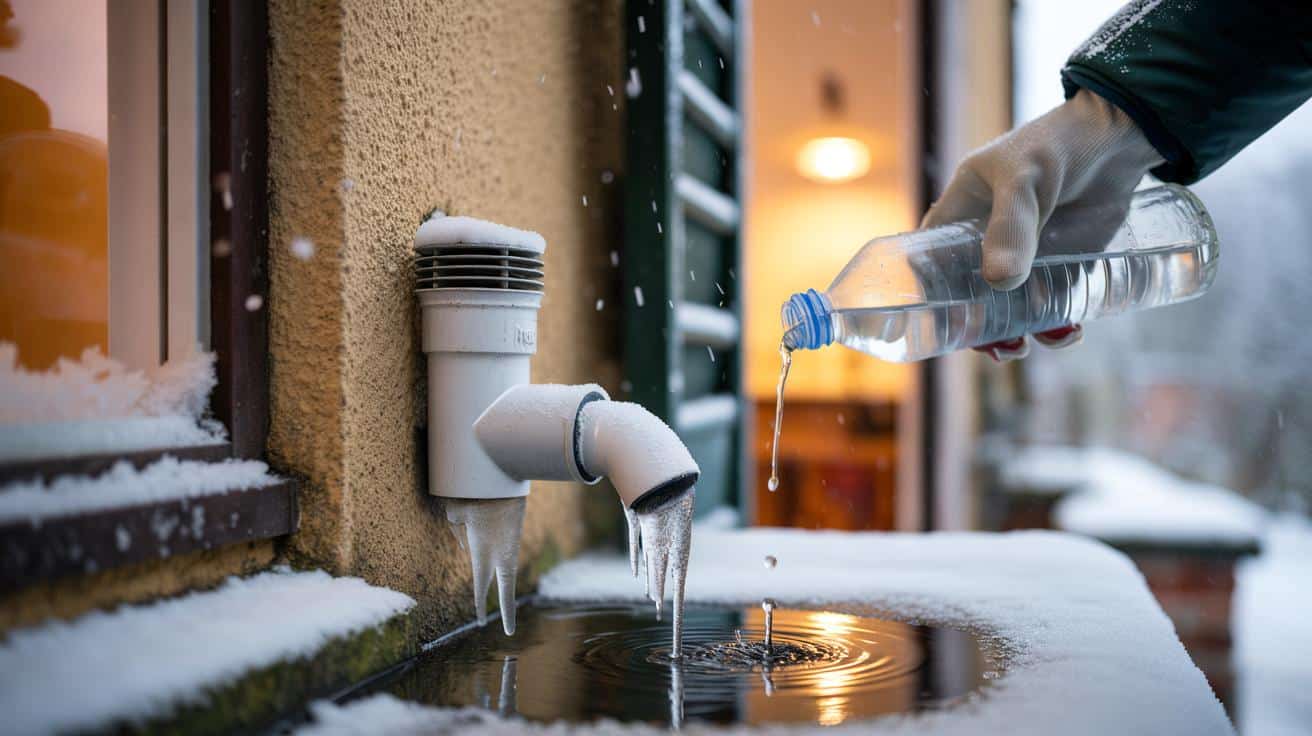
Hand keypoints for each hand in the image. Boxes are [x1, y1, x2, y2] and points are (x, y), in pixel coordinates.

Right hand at [922, 89, 1161, 361]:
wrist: (1124, 136)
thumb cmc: (1059, 144)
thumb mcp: (1025, 179)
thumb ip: (1012, 226)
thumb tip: (999, 283)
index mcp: (960, 214)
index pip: (928, 263)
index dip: (930, 298)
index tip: (943, 326)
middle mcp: (987, 240)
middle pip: (968, 297)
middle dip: (978, 329)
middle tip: (998, 347)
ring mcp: (1026, 256)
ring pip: (1010, 308)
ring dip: (1016, 333)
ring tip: (1029, 346)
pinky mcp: (1064, 265)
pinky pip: (1052, 305)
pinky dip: (1057, 324)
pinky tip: (1068, 332)